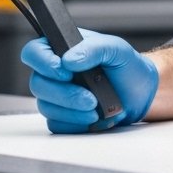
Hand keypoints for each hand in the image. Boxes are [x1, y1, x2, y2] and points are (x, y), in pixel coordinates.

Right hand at [21, 29, 158, 133]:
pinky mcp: (62, 116)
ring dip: (72, 110)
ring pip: (45, 106)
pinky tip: (92, 117)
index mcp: (63, 48)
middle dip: (65, 93)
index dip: (43, 62)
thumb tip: (69, 59)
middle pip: (37, 83)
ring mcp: (56, 95)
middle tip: (89, 97)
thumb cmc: (126, 67)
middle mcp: (55, 72)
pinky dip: (75, 122)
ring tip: (96, 107)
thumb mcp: (116, 49)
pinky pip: (56, 123)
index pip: (34, 52)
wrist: (139, 93)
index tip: (65, 72)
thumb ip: (93, 48)